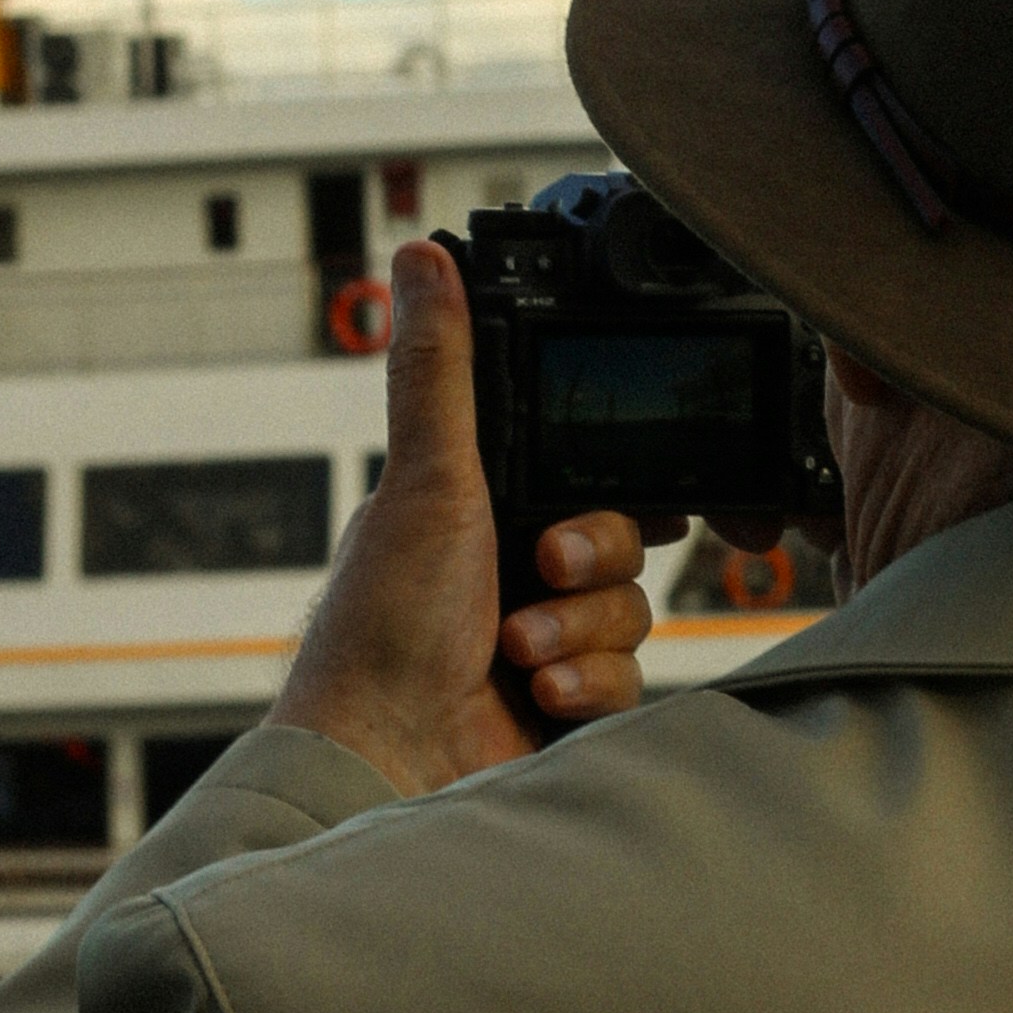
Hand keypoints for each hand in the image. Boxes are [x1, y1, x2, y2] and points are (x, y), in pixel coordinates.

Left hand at [268, 239, 658, 792]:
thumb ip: (441, 368)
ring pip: (630, 610)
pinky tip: (536, 692)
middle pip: (621, 538)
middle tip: (539, 569)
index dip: (601, 481)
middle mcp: (509, 569)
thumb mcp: (426, 478)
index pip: (579, 470)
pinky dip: (587, 683)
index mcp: (478, 507)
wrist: (387, 758)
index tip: (588, 492)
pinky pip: (626, 677)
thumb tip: (421, 254)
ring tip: (517, 647)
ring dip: (580, 629)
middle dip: (590, 561)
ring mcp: (538, 638)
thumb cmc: (382, 627)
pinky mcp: (560, 702)